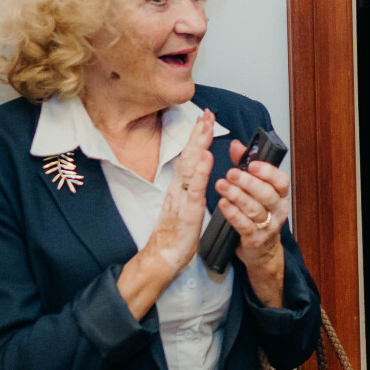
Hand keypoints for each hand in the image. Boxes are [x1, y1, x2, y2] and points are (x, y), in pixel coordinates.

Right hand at [144, 109, 215, 272]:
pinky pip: (195, 188)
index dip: (197, 137)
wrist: (162, 256)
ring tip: (206, 126)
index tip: (204, 120)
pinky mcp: (188, 210)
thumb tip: (197, 171)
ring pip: (191, 166)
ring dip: (199, 144)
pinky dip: (201, 171)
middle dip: (198, 133)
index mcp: (180, 187)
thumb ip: (191, 188)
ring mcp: (182, 197)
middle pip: (189, 155)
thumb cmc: (176, 234)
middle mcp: (179, 188)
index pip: (190, 156)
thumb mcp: (186, 205)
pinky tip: (206, 157)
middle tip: (206, 113)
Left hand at [215, 137, 291, 307]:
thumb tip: (237, 145)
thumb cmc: (257, 215)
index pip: (280, 180)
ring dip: (237, 196)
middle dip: (248, 182)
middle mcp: (278, 210)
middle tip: (231, 173)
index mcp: (280, 195)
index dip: (267, 171)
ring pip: (254, 209)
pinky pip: (244, 225)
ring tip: (221, 185)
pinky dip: (232, 213)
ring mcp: (268, 226)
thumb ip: (245, 165)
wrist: (261, 250)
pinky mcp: (255, 239)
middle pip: (266, 194)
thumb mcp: (255, 190)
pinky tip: (222, 204)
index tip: (252, 163)